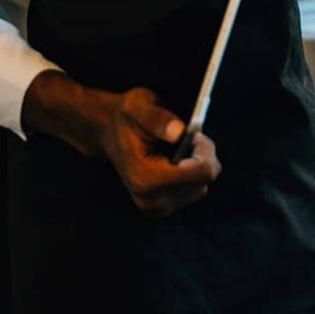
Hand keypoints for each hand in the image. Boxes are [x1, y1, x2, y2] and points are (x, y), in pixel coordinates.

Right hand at [23, 71, 221, 218]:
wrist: (109, 133)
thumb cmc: (126, 117)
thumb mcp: (139, 105)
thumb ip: (158, 118)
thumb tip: (179, 132)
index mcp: (146, 178)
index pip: (202, 173)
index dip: (206, 150)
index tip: (195, 134)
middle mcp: (151, 200)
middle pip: (204, 181)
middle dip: (202, 155)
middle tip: (188, 137)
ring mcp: (157, 208)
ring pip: (202, 186)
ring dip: (197, 165)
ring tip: (177, 149)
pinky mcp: (162, 208)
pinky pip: (195, 190)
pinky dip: (191, 174)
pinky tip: (175, 162)